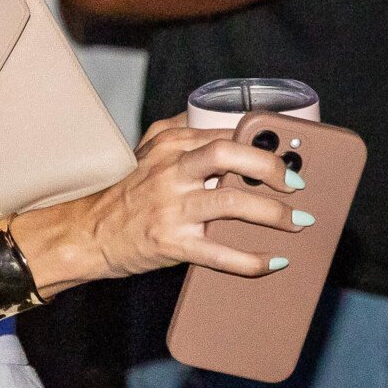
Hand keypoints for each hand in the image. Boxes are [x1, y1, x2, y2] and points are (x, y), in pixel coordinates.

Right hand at [80, 116, 308, 279]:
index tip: (288, 154)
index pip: (226, 132)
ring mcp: (171, 207)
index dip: (263, 142)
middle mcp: (171, 171)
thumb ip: (182, 134)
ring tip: (296, 222)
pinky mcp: (171, 242)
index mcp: (170, 145)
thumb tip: (228, 125)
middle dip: (271, 168)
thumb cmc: (125, 193)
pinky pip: (219, 253)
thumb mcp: (148, 151)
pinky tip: (272, 261)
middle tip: (296, 184)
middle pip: (229, 155)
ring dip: (273, 214)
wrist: (90, 233)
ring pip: (232, 203)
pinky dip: (252, 260)